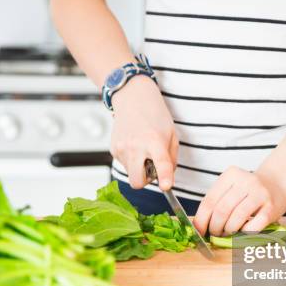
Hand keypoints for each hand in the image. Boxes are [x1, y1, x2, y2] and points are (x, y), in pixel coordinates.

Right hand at [110, 75, 177, 190]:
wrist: (132, 98)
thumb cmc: (155, 115)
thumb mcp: (172, 134)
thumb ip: (171, 158)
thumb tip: (166, 178)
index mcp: (154, 140)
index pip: (161, 163)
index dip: (164, 177)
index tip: (167, 187)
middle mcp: (136, 146)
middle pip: (137, 182)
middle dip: (146, 181)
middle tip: (152, 167)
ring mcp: (121, 148)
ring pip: (131, 174)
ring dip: (139, 169)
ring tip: (143, 150)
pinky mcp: (113, 149)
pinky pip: (125, 165)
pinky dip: (131, 160)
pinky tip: (134, 145)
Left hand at [193, 166, 285, 235]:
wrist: (278, 185)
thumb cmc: (248, 191)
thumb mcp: (231, 189)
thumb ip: (217, 202)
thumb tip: (199, 227)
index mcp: (231, 175)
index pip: (209, 200)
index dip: (201, 219)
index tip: (199, 231)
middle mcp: (246, 181)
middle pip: (221, 210)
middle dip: (214, 227)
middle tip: (214, 234)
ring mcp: (260, 193)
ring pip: (236, 218)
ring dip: (228, 231)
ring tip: (227, 233)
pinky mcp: (271, 207)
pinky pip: (253, 225)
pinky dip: (244, 233)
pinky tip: (242, 232)